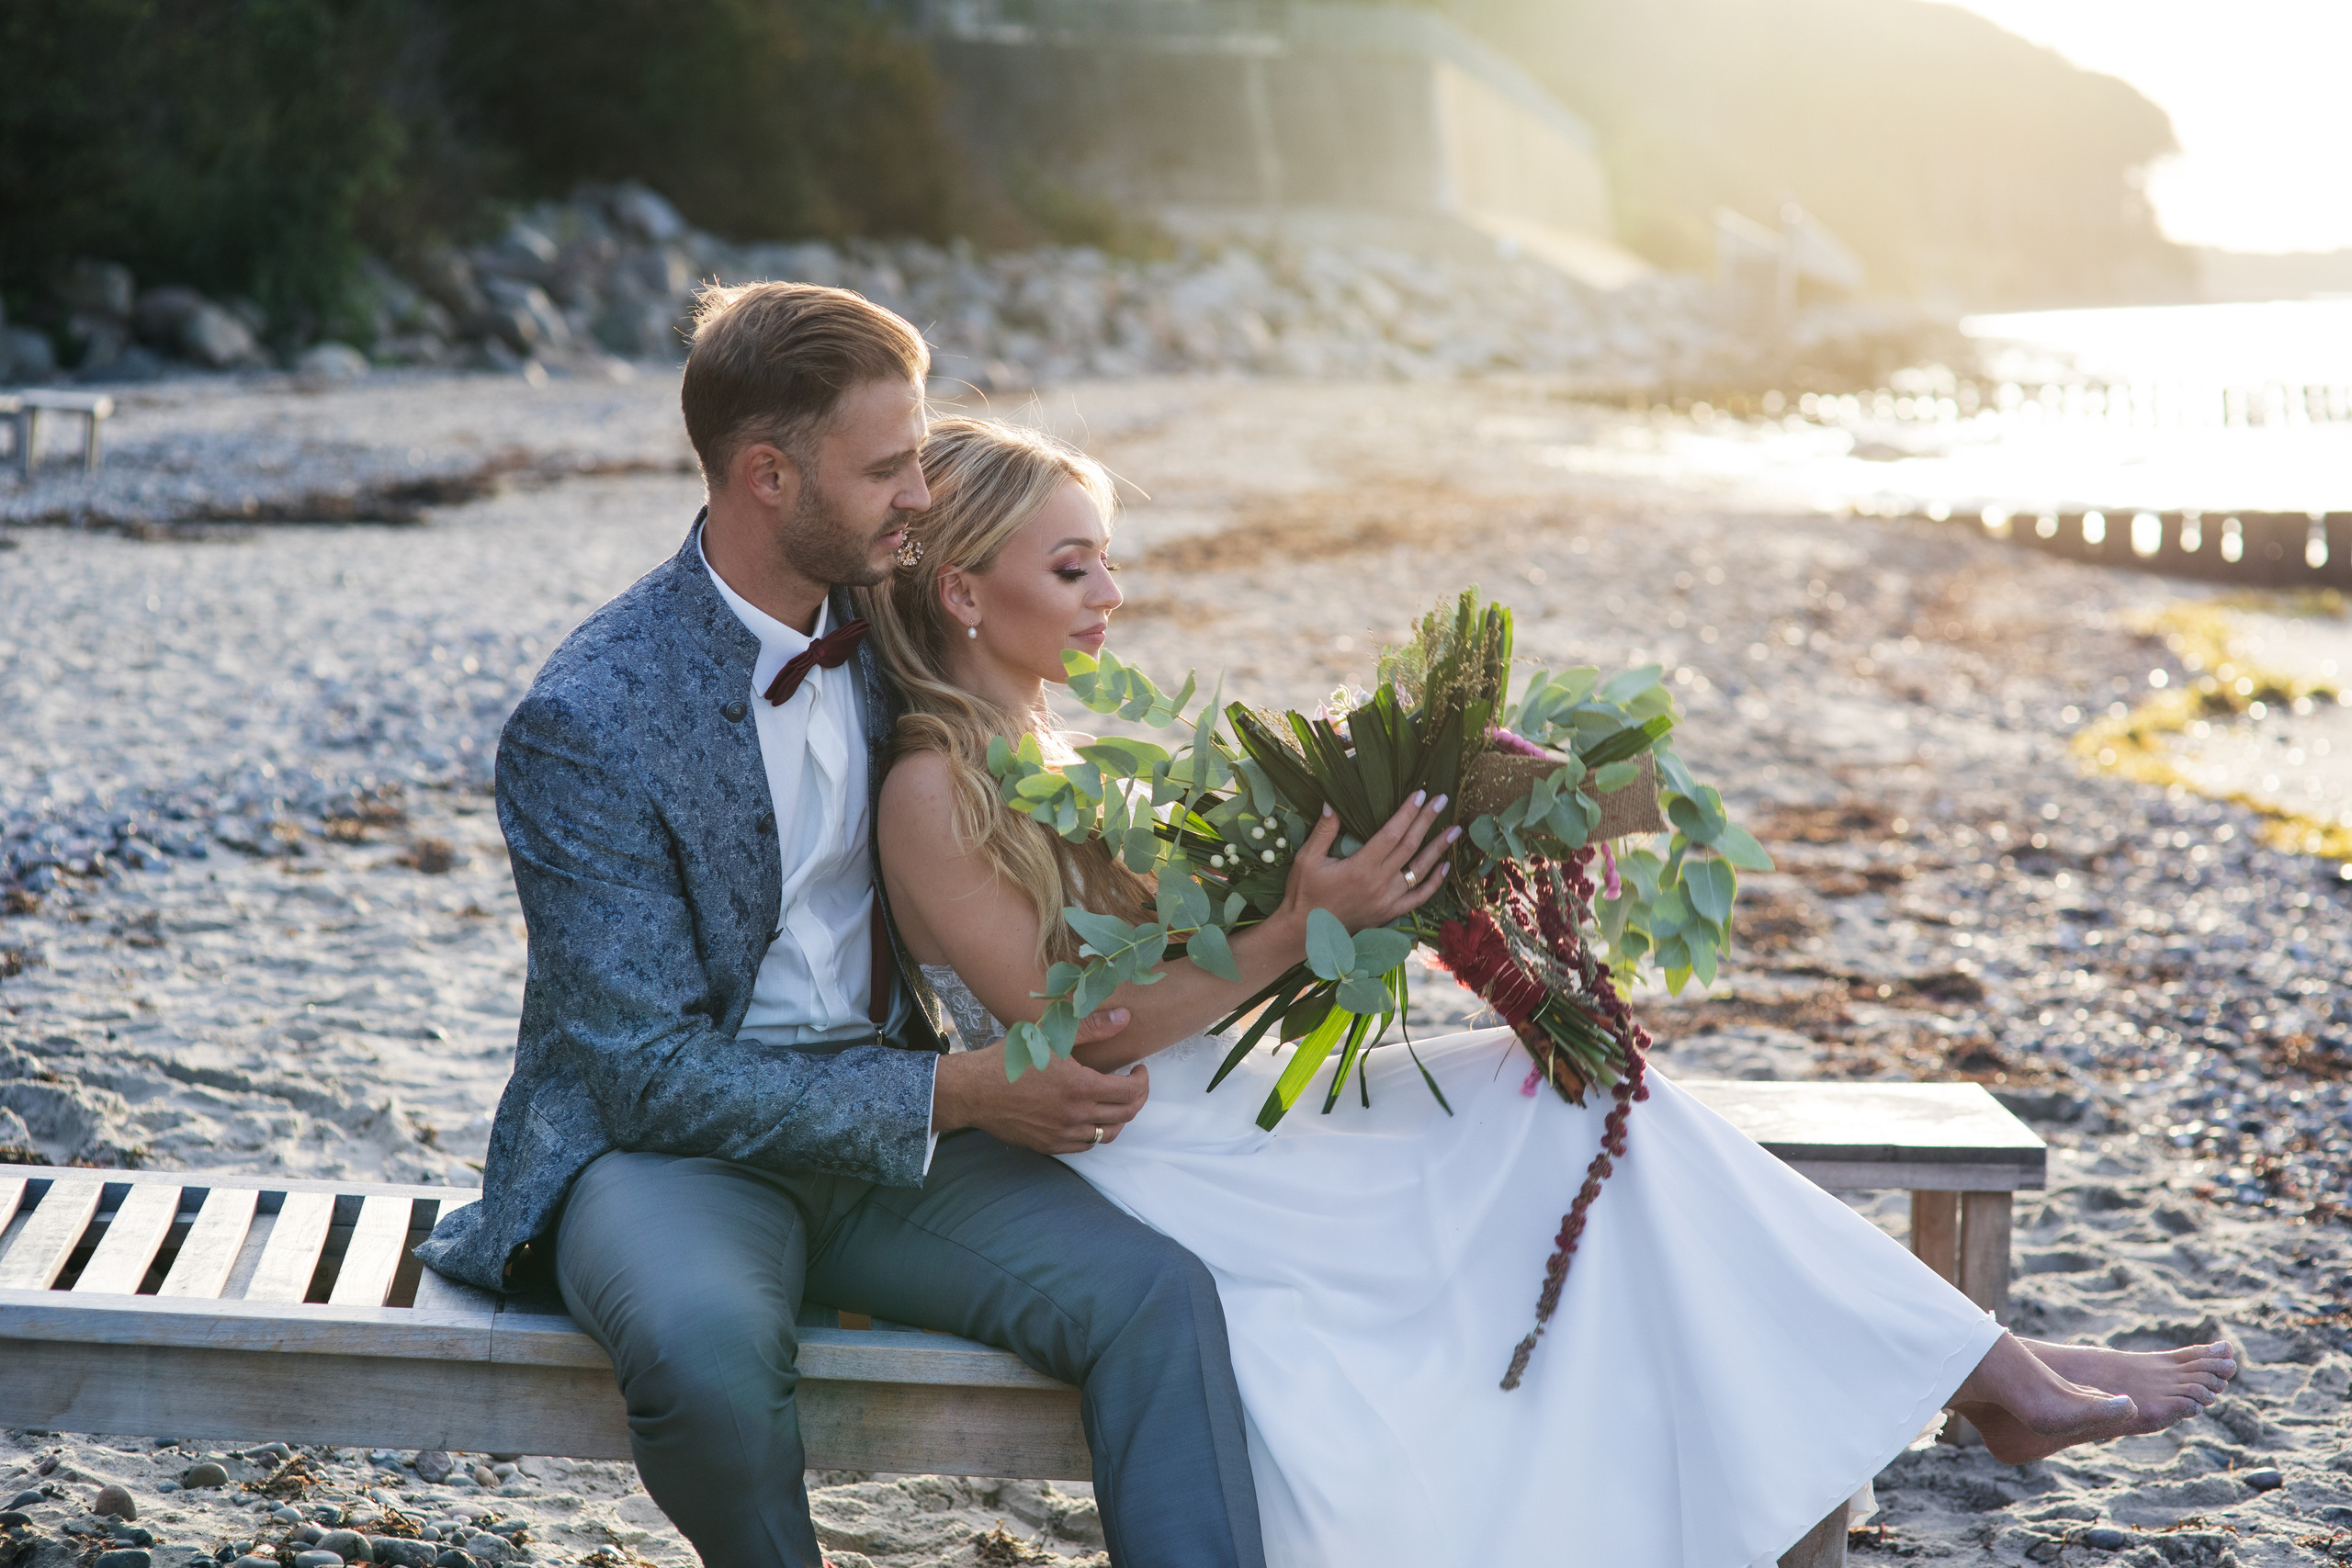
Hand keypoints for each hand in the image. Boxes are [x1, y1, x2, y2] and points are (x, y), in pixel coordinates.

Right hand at [933, 1006, 1149, 1153]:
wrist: (973, 1091)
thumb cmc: (1009, 1059)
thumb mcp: (1049, 1035)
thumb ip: (1091, 1027)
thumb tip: (1125, 1017)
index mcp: (1080, 1087)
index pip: (1130, 1092)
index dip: (1142, 1081)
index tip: (1139, 1069)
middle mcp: (1075, 1116)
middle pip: (1125, 1115)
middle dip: (1137, 1098)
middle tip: (1133, 1083)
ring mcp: (1062, 1135)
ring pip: (1107, 1135)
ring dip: (1119, 1118)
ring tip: (1115, 1101)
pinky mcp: (1049, 1146)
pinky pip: (1085, 1146)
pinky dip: (1096, 1132)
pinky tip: (1091, 1117)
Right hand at [1279, 793, 1455, 932]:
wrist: (1305, 933)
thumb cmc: (1304, 894)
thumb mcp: (1307, 859)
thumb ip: (1323, 831)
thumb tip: (1332, 803)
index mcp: (1360, 867)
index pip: (1391, 833)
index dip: (1407, 812)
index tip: (1421, 794)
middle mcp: (1379, 883)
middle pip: (1409, 846)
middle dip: (1427, 820)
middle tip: (1442, 800)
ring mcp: (1387, 900)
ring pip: (1420, 870)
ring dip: (1439, 849)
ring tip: (1455, 830)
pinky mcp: (1389, 913)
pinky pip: (1419, 898)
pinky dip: (1434, 882)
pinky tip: (1445, 867)